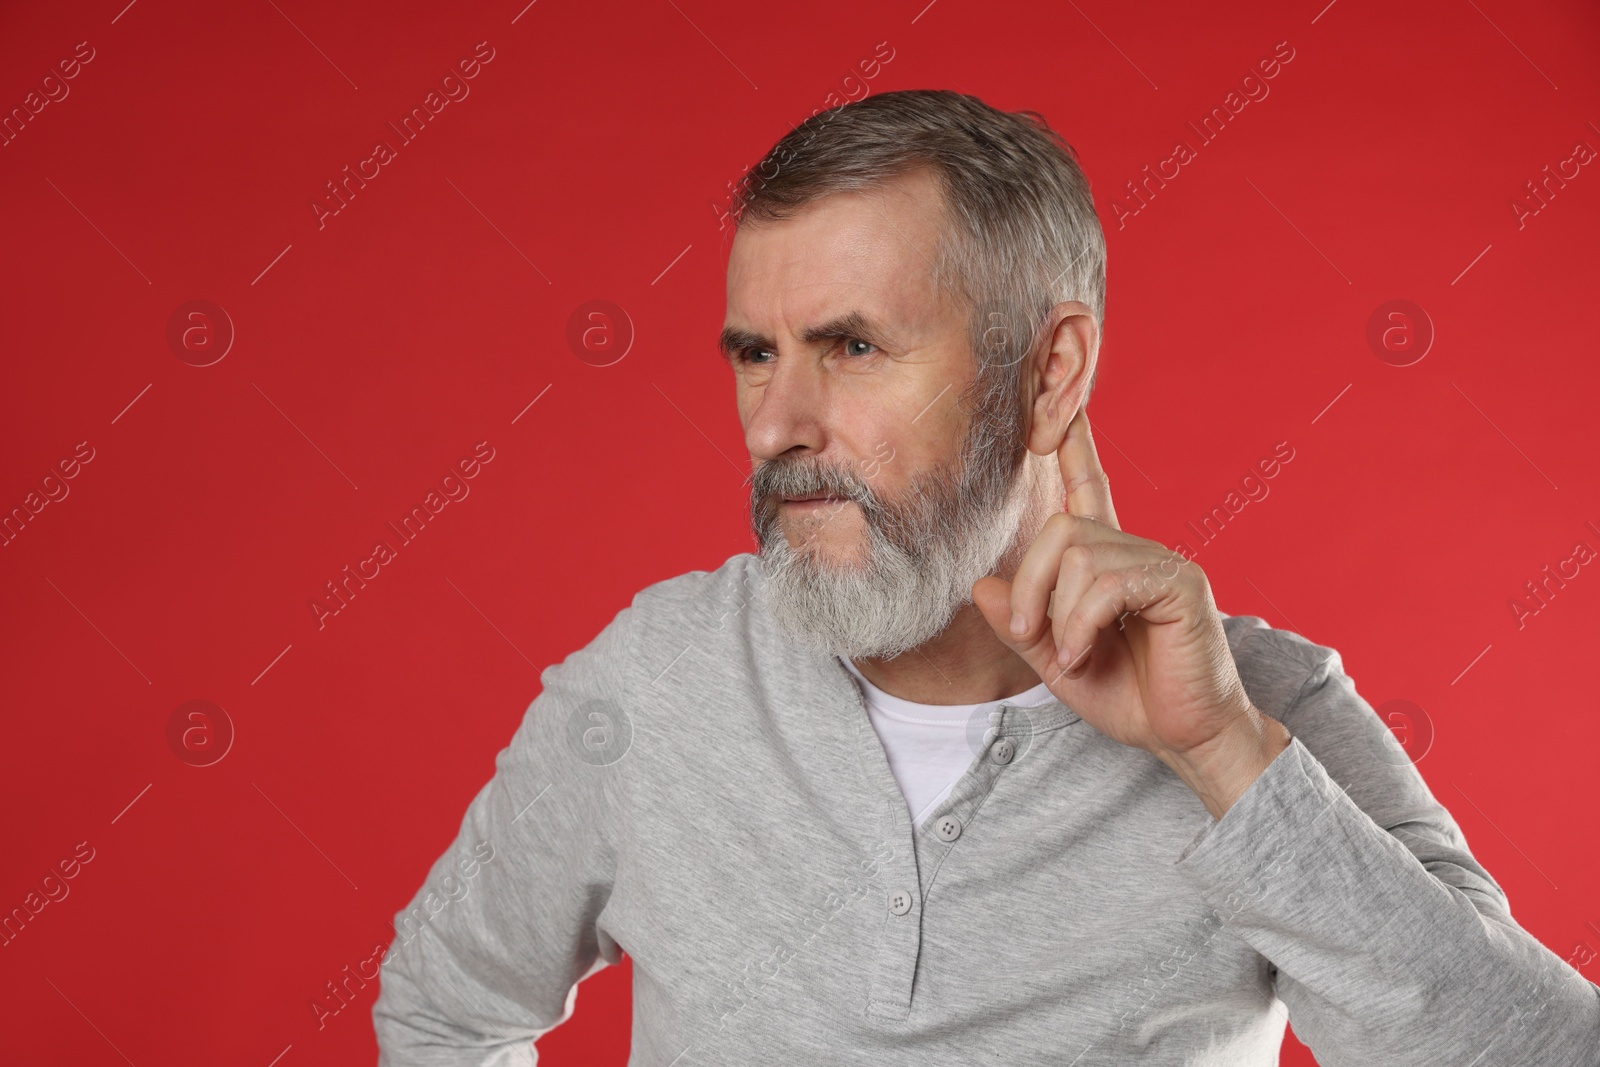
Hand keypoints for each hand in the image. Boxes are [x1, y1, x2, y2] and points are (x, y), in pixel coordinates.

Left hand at [971, 408, 1290, 818]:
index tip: (1063, 405)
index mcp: (1106, 562)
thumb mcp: (1056, 662)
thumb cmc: (1130, 696)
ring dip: (1057, 613)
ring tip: (1072, 654)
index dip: (1076, 446)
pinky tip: (1088, 654)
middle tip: (1028, 633)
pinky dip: (1081, 624)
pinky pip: (1107, 583)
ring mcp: (1160, 561)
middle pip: (1059, 527)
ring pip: (1077, 554)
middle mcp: (1135, 549)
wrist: (1187, 736)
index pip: (1088, 488)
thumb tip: (981, 586)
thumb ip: (1019, 624)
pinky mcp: (1179, 584)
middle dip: (1029, 583)